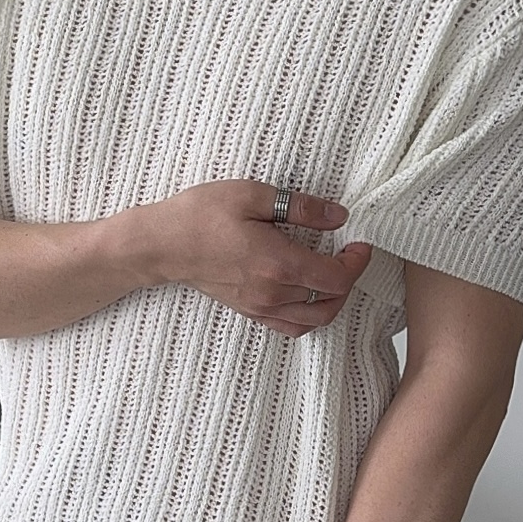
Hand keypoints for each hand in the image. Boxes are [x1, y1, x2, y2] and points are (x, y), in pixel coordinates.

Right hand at [140, 179, 372, 338]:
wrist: (162, 245)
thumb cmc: (200, 216)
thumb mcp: (253, 195)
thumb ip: (301, 207)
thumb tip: (338, 216)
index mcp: (278, 264)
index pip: (336, 278)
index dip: (357, 262)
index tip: (360, 243)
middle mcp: (272, 293)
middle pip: (331, 303)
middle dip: (349, 281)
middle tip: (350, 256)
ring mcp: (260, 307)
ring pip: (314, 320)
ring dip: (332, 301)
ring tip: (333, 276)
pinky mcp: (249, 311)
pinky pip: (291, 326)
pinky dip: (309, 315)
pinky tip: (308, 294)